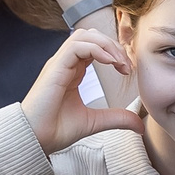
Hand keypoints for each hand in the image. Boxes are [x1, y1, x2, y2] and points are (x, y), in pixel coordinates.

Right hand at [21, 31, 139, 152]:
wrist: (34, 138)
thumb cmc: (56, 129)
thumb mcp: (95, 122)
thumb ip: (117, 118)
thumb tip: (140, 125)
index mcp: (73, 71)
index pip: (95, 47)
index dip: (114, 53)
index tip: (127, 71)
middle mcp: (65, 63)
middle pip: (91, 35)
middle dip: (113, 45)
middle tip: (127, 66)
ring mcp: (59, 63)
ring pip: (84, 35)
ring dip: (107, 45)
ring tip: (120, 63)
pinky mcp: (55, 68)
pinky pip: (77, 46)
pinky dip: (97, 49)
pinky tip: (110, 63)